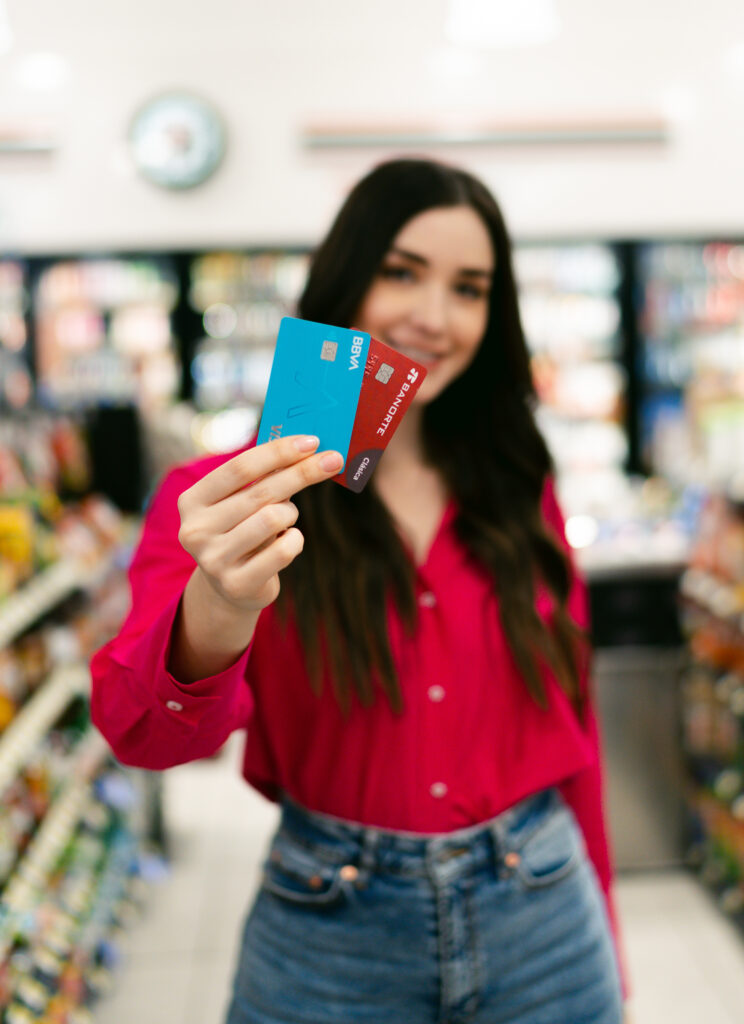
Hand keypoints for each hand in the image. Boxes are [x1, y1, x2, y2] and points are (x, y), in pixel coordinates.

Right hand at [177, 435, 342, 614]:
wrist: (230, 587)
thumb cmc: (243, 531)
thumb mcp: (242, 502)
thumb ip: (264, 477)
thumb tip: (309, 447)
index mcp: (192, 501)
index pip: (239, 467)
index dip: (278, 452)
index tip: (312, 441)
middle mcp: (196, 530)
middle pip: (261, 491)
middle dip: (302, 473)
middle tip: (333, 460)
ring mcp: (213, 560)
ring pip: (273, 519)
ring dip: (291, 513)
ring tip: (287, 517)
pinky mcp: (237, 584)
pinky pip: (284, 550)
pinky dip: (295, 540)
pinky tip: (289, 540)